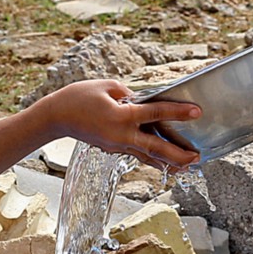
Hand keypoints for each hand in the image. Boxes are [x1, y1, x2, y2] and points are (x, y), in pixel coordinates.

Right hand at [41, 79, 200, 171]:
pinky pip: (136, 154)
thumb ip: (129, 94)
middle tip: (197, 157)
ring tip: (186, 167)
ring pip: (147, 156)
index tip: (196, 112)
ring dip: (168, 162)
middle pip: (156, 148)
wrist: (54, 117)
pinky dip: (152, 159)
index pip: (156, 113)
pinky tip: (163, 162)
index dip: (178, 112)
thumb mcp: (106, 86)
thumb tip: (142, 102)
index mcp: (122, 116)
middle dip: (179, 154)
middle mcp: (122, 135)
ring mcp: (116, 145)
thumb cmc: (77, 97)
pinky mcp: (112, 148)